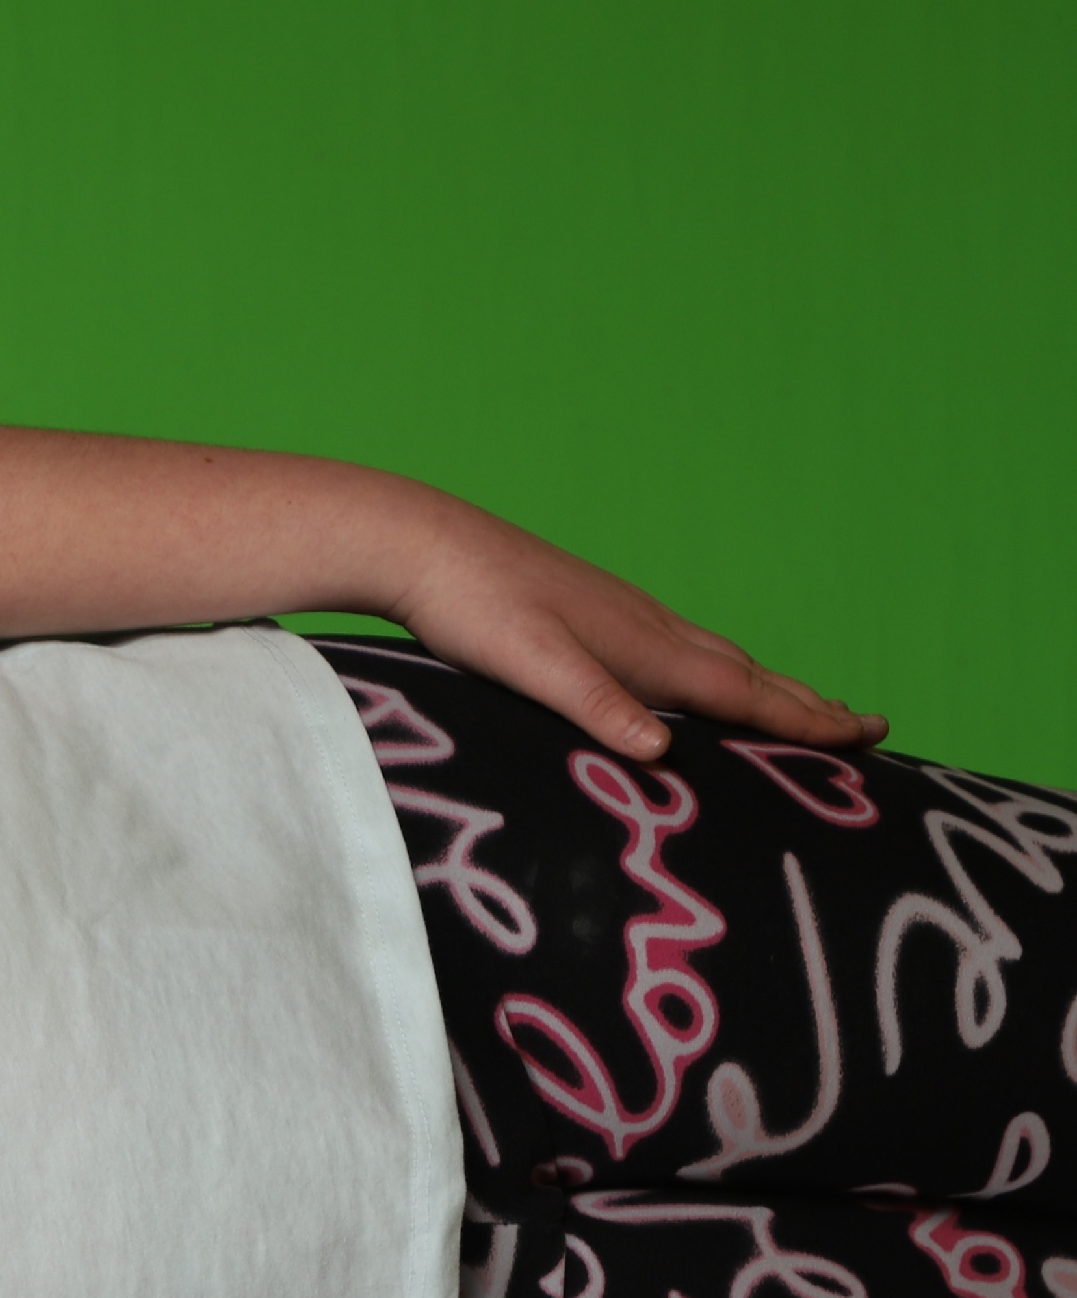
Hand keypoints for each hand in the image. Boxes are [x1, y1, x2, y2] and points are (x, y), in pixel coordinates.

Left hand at [387, 498, 889, 763]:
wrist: (426, 547)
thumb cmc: (473, 608)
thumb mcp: (531, 666)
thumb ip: (594, 707)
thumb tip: (661, 750)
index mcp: (646, 648)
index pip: (746, 695)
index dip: (807, 722)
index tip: (867, 737)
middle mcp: (650, 627)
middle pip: (749, 676)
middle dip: (809, 706)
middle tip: (871, 728)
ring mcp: (625, 615)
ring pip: (718, 659)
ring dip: (768, 687)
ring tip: (805, 706)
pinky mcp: (596, 611)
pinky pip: (680, 649)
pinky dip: (715, 672)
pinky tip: (698, 678)